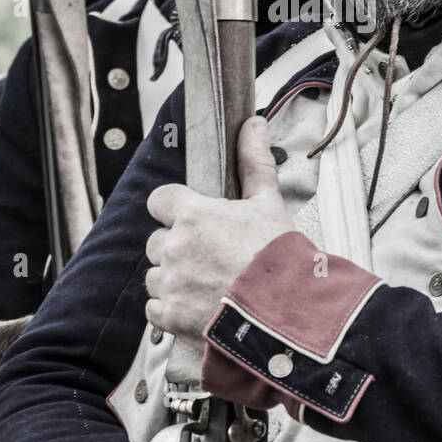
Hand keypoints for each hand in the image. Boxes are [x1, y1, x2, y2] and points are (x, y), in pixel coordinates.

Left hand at [144, 116, 292, 343]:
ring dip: (174, 278)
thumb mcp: (269, 202)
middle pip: (158, 240)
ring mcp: (170, 284)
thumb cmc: (279, 256)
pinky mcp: (171, 316)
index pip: (159, 200)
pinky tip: (199, 306)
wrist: (287, 311)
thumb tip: (253, 124)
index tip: (193, 219)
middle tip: (210, 256)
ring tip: (208, 284)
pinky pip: (155, 308)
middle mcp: (174, 247)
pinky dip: (172, 309)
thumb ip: (253, 162)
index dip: (175, 208)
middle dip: (177, 247)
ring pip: (156, 275)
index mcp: (192, 215)